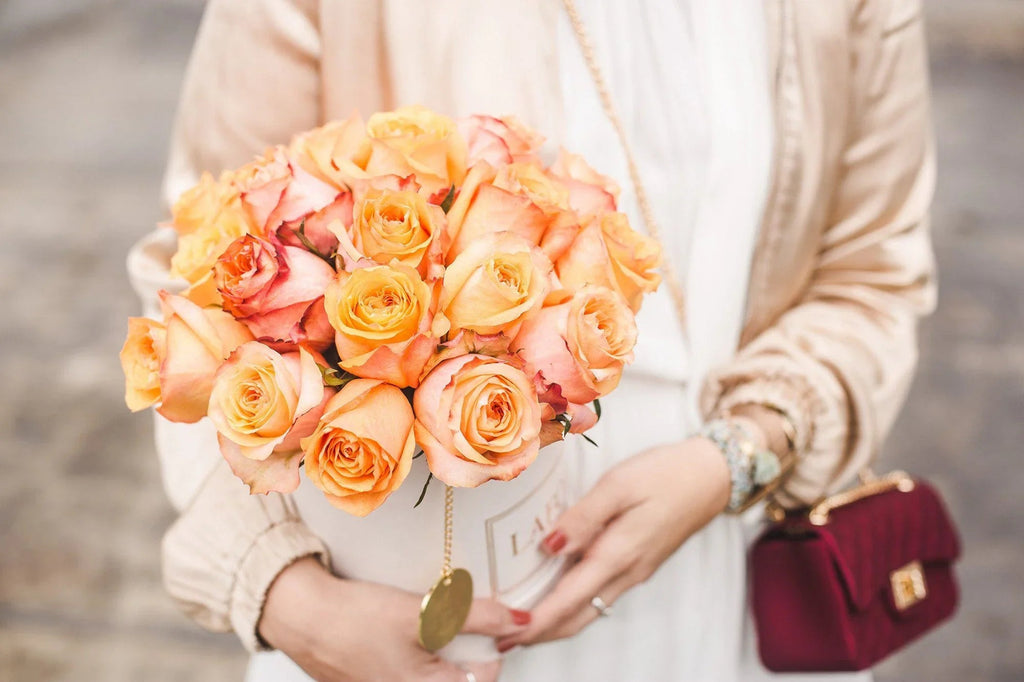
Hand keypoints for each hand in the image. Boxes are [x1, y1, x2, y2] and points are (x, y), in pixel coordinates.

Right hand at [260, 557, 528, 680]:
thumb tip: (520, 621)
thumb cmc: (354, 620)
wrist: (301, 617)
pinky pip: (413, 664)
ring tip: (427, 616)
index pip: (486, 675)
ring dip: (441, 642)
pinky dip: (418, 644)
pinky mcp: (376, 678)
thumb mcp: (424, 612)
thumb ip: (478, 617)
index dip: (490, 642)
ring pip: (438, 667)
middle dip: (465, 643)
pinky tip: (404, 624)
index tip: (481, 616)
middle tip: (452, 613)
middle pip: (462, 673)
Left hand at [496, 437, 731, 650]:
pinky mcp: (638, 563)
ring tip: (522, 624)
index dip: (536, 621)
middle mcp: (626, 572)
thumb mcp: (619, 485)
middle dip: (540, 633)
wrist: (712, 476)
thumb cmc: (666, 474)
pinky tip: (556, 593)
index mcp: (618, 554)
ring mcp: (634, 571)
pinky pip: (600, 594)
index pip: (569, 600)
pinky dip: (573, 604)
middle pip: (577, 617)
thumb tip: (549, 546)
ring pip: (589, 609)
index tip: (507, 634)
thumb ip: (583, 517)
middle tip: (503, 640)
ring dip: (555, 622)